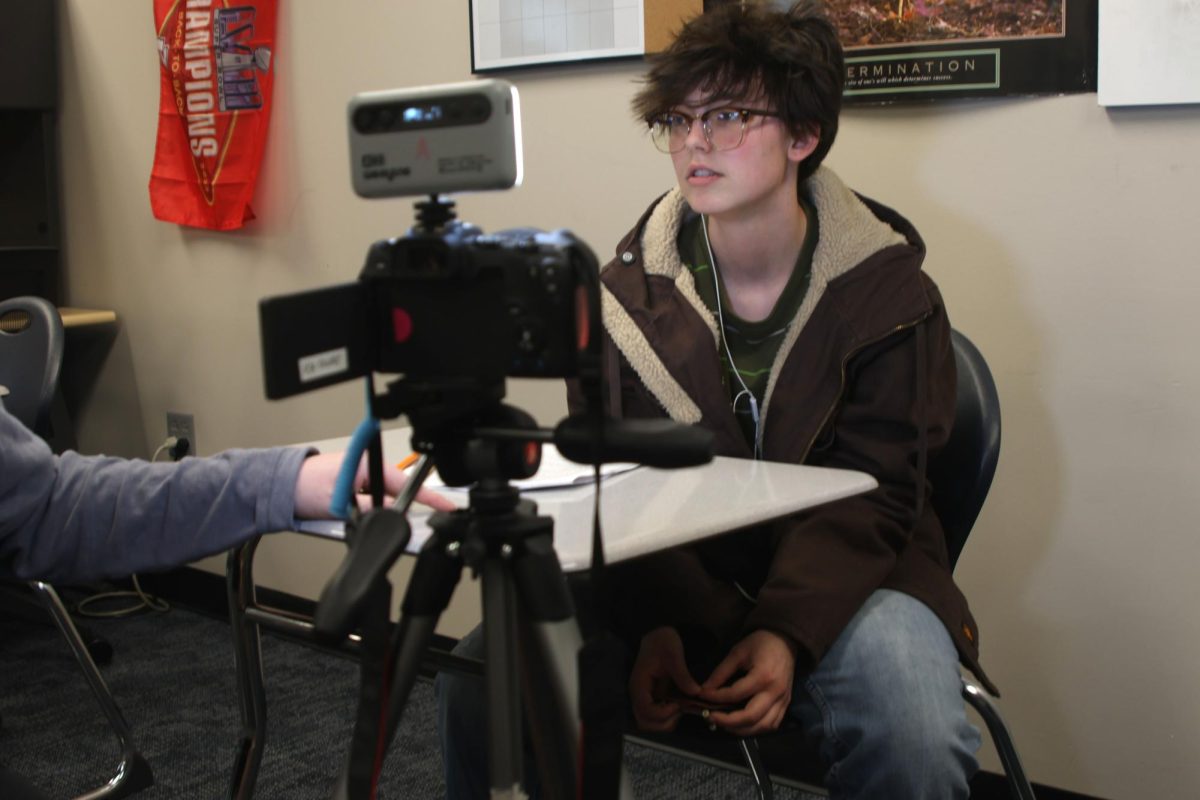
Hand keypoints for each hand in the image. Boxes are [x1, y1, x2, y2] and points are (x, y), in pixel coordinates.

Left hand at [293, 452, 455, 518]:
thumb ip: (370, 509)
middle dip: (402, 508)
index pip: (405, 482)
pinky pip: (371, 502)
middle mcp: (366, 469)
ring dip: (380, 512)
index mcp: (367, 465)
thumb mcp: (340, 503)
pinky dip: (370, 511)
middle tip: (413, 523)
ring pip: (383, 500)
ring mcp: (359, 479)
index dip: (428, 497)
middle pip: (397, 492)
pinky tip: (358, 518)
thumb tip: (392, 515)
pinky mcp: (352, 488)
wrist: (278, 487)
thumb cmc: (302, 487)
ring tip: (365, 521)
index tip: (446, 506)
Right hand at [628, 626, 702, 731]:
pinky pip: (654, 716)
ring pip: (649, 722)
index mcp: (639, 685)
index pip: (645, 711)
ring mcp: (643, 697)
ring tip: (679, 708)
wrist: (658, 632)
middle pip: (644, 722)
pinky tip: (677, 706)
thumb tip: (695, 692)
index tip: (678, 705)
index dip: (662, 713)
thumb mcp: (674, 655)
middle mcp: (638, 695)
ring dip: (665, 721)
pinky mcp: (650, 697)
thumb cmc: (663, 642)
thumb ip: (682, 675)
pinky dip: (666, 717)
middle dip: (664, 721)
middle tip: (679, 710)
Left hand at [698, 629, 795, 735]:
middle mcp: (775, 692)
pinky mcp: (786, 704)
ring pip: (763, 726)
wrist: (785, 641)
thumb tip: (705, 690)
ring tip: (725, 724)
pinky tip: (743, 725)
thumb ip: (721, 672)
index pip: (735, 694)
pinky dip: (756, 729)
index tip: (702, 696)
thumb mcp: (738, 652)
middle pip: (750, 717)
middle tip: (711, 718)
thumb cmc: (760, 643)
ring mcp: (783, 700)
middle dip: (727, 721)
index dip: (716, 698)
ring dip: (742, 730)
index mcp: (763, 676)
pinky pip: (772, 724)